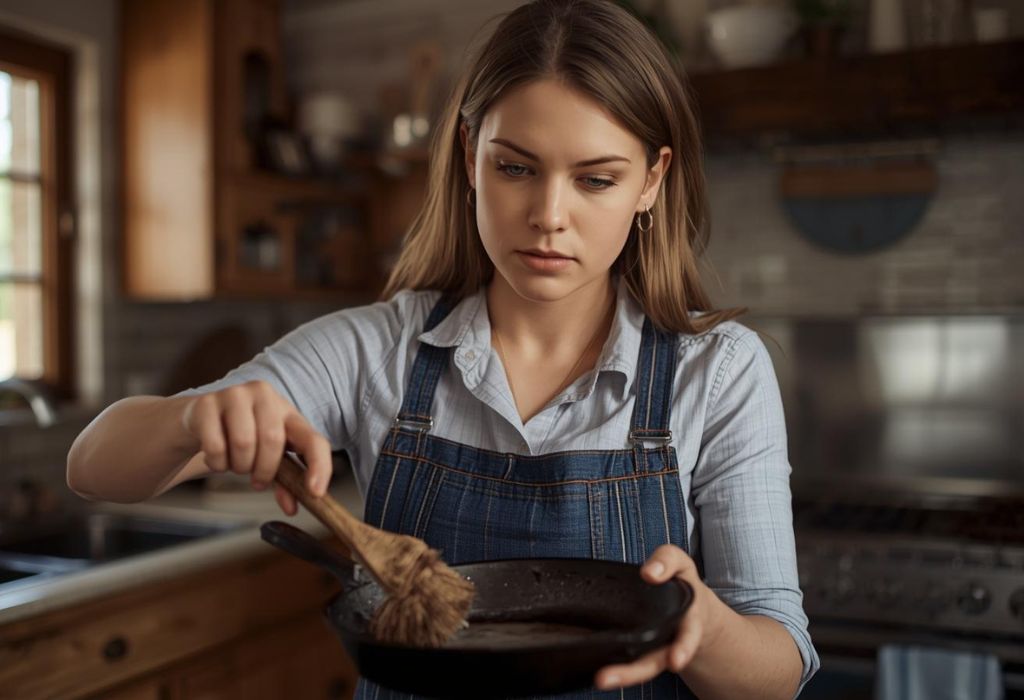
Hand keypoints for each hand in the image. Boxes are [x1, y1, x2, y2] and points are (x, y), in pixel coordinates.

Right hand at [181, 380, 332, 515]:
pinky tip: (217, 457)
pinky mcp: (206, 403)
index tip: (315, 492)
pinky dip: (217, 464)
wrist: (200, 419)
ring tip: (235, 463)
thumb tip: (292, 508)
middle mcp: (265, 396)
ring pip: (243, 443)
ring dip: (238, 466)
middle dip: (264, 470)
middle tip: (256, 479)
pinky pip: (215, 446)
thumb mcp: (268, 456)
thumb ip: (284, 481)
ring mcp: (235, 395)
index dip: (319, 466)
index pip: (313, 439)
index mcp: (288, 412)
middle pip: (272, 440)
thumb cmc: (241, 436)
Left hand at [594, 544, 715, 690]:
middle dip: (635, 673)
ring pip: (642, 668)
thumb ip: (667, 561)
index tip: (675, 662)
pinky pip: (630, 662)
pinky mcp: (641, 650)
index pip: (688, 637)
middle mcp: (673, 642)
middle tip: (607, 678)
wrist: (692, 609)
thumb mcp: (680, 564)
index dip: (682, 649)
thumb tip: (649, 573)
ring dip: (621, 675)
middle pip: (657, 662)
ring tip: (600, 679)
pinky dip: (616, 668)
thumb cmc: (681, 583)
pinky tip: (597, 670)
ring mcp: (656, 649)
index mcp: (690, 622)